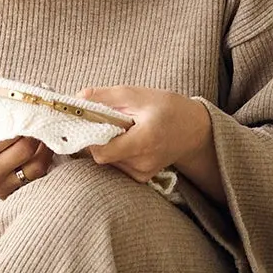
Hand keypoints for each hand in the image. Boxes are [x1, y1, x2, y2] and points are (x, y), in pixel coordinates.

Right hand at [0, 117, 52, 197]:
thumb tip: (31, 98)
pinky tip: (40, 150)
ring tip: (47, 134)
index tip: (39, 109)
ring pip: (36, 168)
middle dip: (40, 133)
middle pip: (28, 151)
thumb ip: (0, 110)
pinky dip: (40, 163)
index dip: (30, 120)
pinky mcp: (4, 193)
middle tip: (46, 119)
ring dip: (46, 149)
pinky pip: (32, 179)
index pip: (15, 134)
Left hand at [80, 85, 221, 198]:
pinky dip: (117, 151)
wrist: (195, 130)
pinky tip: (130, 140)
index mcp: (144, 140)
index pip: (102, 151)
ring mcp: (143, 173)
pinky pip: (118, 165)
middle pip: (103, 156)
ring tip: (125, 129)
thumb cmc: (169, 108)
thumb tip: (77, 98)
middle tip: (110, 120)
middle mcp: (143, 162)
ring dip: (109, 144)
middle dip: (99, 138)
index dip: (90, 137)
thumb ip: (105, 96)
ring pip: (109, 161)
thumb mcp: (138, 94)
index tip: (90, 121)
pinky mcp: (142, 177)